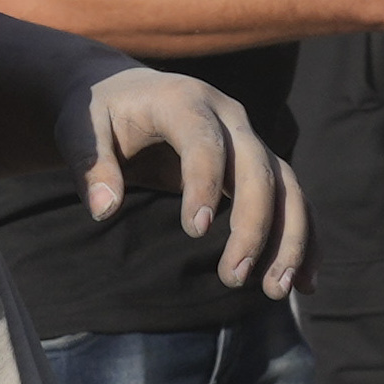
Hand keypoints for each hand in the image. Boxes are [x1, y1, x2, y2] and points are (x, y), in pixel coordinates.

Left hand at [73, 65, 302, 292]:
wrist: (126, 92)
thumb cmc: (100, 113)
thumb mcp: (79, 128)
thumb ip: (90, 164)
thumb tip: (104, 209)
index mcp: (183, 100)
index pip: (205, 141)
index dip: (204, 184)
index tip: (194, 232)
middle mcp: (228, 115)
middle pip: (258, 168)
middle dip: (254, 224)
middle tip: (233, 277)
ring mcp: (249, 140)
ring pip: (286, 186)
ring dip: (289, 238)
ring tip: (275, 290)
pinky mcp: (257, 165)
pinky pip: (291, 200)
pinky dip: (302, 238)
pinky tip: (304, 282)